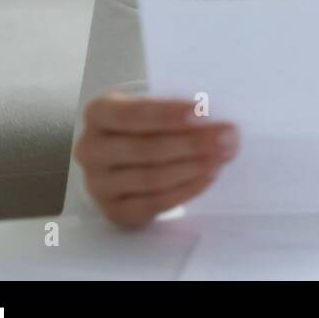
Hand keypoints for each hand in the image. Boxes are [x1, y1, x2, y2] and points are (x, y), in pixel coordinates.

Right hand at [73, 93, 238, 228]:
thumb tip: (217, 121)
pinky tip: (209, 176)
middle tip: (227, 138)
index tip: (204, 113)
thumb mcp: (153, 107)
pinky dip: (186, 189)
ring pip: (150, 178)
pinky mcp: (114, 210)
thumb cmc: (146, 125)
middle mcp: (90, 149)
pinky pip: (154, 203)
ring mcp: (98, 183)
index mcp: (98, 113)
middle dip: (192, 143)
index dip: (169, 115)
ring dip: (193, 167)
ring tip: (223, 157)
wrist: (125, 157)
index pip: (133, 114)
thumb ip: (177, 111)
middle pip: (144, 149)